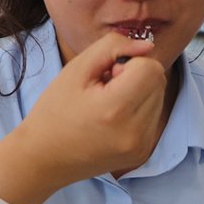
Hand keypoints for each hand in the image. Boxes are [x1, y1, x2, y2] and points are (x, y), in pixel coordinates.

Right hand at [0, 31, 166, 203]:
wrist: (44, 158)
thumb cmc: (55, 110)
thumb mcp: (76, 69)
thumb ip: (113, 47)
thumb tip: (147, 45)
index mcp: (116, 110)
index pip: (150, 67)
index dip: (129, 62)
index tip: (106, 74)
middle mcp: (134, 132)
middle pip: (158, 81)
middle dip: (135, 75)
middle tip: (105, 87)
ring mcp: (141, 146)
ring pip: (159, 97)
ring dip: (138, 92)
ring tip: (107, 103)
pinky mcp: (143, 153)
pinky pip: (153, 116)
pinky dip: (137, 110)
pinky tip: (113, 118)